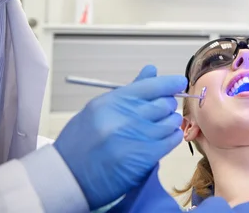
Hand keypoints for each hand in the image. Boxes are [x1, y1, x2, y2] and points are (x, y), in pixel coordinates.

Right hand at [54, 65, 185, 209]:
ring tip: (160, 126)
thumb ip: (129, 91)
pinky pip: (171, 140)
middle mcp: (126, 117)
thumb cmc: (81, 142)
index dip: (170, 83)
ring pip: (170, 122)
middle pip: (164, 103)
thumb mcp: (99, 109)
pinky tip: (164, 137)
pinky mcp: (145, 157)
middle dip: (168, 105)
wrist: (69, 176)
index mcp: (113, 101)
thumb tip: (152, 71)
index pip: (152, 85)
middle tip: (162, 110)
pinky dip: (171, 137)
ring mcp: (137, 137)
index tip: (179, 82)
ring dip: (170, 122)